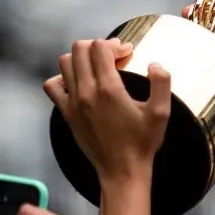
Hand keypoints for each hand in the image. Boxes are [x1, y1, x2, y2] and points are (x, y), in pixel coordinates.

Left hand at [43, 39, 171, 181]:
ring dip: (81, 58)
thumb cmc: (142, 142)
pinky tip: (78, 83)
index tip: (127, 54)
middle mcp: (86, 91)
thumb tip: (155, 64)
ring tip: (97, 67)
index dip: (114, 44)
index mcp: (109, 88)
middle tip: (113, 57)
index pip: (100, 47)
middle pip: (79, 49)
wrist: (121, 170)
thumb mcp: (161, 112)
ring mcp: (72, 102)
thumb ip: (162, 83)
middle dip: (97, 46)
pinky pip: (52, 86)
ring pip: (65, 62)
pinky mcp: (66, 113)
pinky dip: (62, 78)